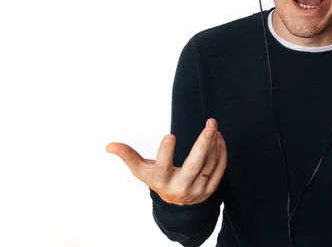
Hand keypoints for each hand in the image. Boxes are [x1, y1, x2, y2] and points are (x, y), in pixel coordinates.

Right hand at [106, 118, 226, 204]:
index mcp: (162, 181)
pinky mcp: (211, 188)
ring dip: (214, 145)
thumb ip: (128, 156)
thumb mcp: (142, 171)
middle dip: (203, 145)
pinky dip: (221, 153)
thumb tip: (109, 145)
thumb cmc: (158, 180)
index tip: (169, 135)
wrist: (177, 205)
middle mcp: (181, 187)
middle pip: (194, 165)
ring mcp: (198, 189)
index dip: (165, 153)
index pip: (163, 167)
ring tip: (213, 127)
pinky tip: (219, 138)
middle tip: (210, 126)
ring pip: (210, 165)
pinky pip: (219, 169)